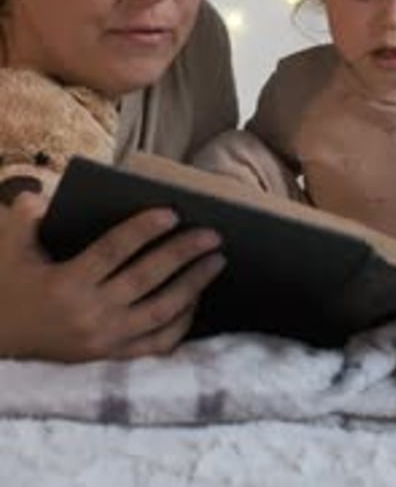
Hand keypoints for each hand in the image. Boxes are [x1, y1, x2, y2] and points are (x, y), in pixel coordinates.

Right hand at [0, 190, 224, 361]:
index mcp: (67, 283)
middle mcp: (90, 314)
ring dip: (193, 285)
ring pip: (160, 311)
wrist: (1, 347)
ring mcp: (106, 340)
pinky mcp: (113, 358)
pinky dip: (181, 322)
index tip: (172, 212)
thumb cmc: (13, 292)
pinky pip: (157, 343)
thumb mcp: (12, 252)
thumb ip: (27, 218)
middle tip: (213, 235)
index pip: (113, 251)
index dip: (143, 230)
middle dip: (183, 254)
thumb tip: (45, 195)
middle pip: (146, 278)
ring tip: (217, 261)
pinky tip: (197, 299)